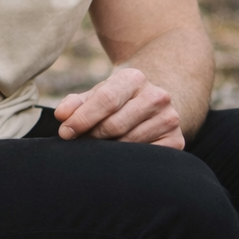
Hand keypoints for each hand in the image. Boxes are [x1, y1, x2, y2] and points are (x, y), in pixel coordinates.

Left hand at [53, 67, 183, 148]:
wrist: (152, 108)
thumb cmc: (116, 102)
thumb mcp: (96, 96)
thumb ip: (76, 104)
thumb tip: (62, 115)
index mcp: (134, 78)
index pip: (106, 99)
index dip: (82, 118)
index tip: (65, 133)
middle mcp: (157, 96)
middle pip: (115, 124)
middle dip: (92, 137)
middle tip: (81, 144)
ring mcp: (170, 119)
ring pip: (128, 143)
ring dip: (108, 151)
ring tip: (100, 148)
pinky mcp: (176, 142)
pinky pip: (144, 157)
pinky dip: (127, 160)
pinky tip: (120, 156)